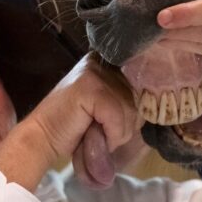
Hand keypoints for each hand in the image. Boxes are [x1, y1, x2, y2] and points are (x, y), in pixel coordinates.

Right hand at [0, 53, 139, 190]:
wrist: (41, 139)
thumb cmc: (74, 129)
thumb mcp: (107, 111)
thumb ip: (128, 102)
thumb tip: (161, 105)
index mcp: (107, 63)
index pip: (142, 82)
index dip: (138, 105)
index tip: (122, 121)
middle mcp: (101, 61)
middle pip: (139, 99)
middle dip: (125, 125)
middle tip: (100, 131)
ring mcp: (95, 72)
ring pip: (131, 111)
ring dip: (117, 133)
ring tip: (94, 133)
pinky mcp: (90, 88)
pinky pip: (118, 118)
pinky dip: (110, 135)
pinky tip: (91, 134)